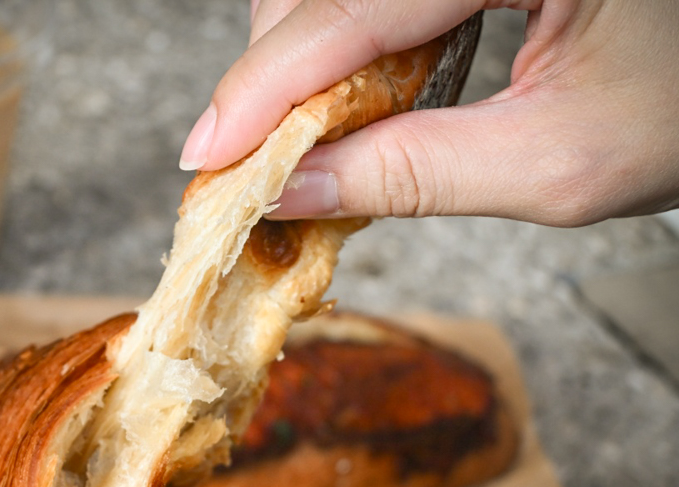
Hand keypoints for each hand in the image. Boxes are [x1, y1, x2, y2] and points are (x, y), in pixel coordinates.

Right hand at [179, 0, 678, 226]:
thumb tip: (293, 191)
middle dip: (276, 73)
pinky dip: (339, 42)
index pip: (355, 7)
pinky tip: (354, 94)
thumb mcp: (558, 164)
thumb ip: (416, 175)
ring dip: (302, 59)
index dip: (267, 87)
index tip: (207, 155)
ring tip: (313, 138)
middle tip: (264, 163)